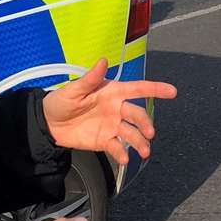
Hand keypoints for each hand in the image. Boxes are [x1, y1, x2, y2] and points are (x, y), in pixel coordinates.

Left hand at [42, 60, 177, 164]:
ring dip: (140, 142)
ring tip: (144, 152)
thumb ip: (90, 79)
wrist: (48, 124)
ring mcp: (112, 126)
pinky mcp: (105, 141)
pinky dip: (122, 154)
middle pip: (138, 115)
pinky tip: (124, 160)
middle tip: (149, 133)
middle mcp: (117, 109)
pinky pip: (117, 148)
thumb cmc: (61, 101)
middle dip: (146, 123)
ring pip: (132, 133)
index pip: (138, 89)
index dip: (156, 89)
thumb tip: (103, 60)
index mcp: (112, 92)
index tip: (172, 91)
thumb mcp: (73, 90)